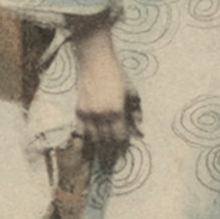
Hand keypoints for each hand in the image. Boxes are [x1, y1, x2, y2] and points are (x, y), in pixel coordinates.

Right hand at [70, 13, 136, 160]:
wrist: (95, 60)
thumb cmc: (117, 74)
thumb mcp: (131, 92)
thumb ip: (136, 113)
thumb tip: (141, 132)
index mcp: (116, 111)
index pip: (120, 137)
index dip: (123, 146)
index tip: (125, 150)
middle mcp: (100, 115)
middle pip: (106, 141)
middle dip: (111, 150)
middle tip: (115, 158)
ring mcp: (87, 114)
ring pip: (93, 140)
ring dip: (99, 148)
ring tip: (103, 156)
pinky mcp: (78, 111)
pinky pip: (80, 133)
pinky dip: (85, 143)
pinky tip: (87, 150)